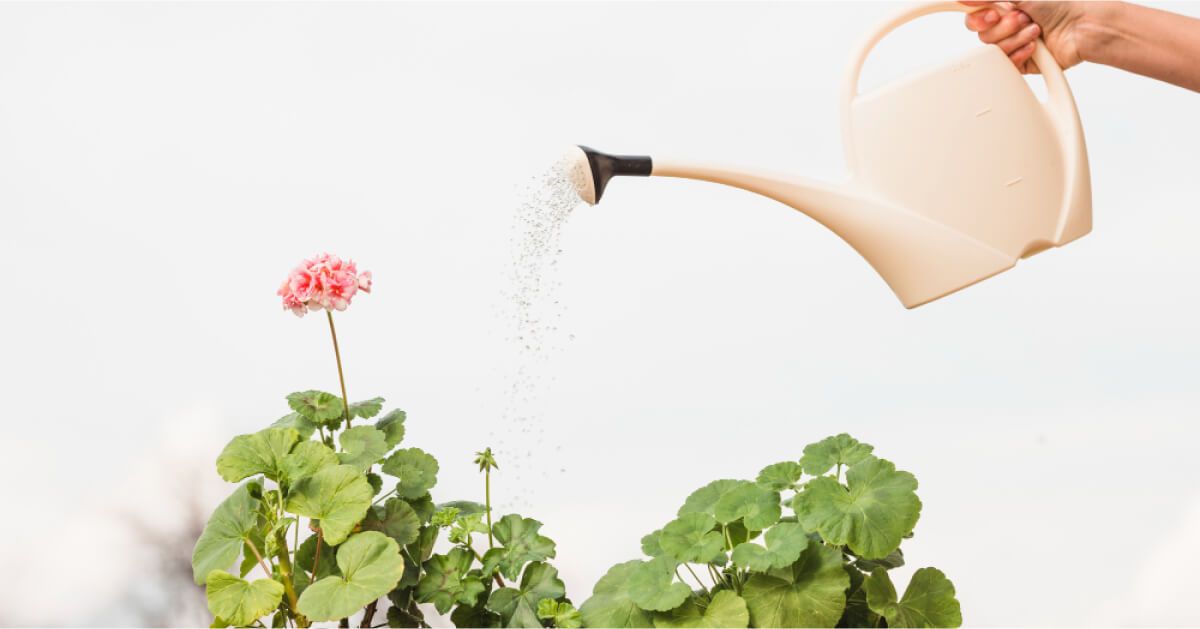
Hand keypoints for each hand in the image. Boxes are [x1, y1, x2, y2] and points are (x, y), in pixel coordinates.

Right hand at [962, 2, 1088, 73]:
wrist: (1082, 27)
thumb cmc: (1060, 6)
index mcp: (1004, 8)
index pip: (975, 16)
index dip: (978, 18)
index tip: (992, 14)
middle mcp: (1006, 27)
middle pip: (982, 35)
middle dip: (1004, 27)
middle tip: (1022, 18)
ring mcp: (1013, 45)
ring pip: (994, 51)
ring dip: (1016, 39)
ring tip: (1035, 31)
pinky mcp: (1020, 63)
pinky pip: (1006, 65)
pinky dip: (1020, 54)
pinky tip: (1034, 47)